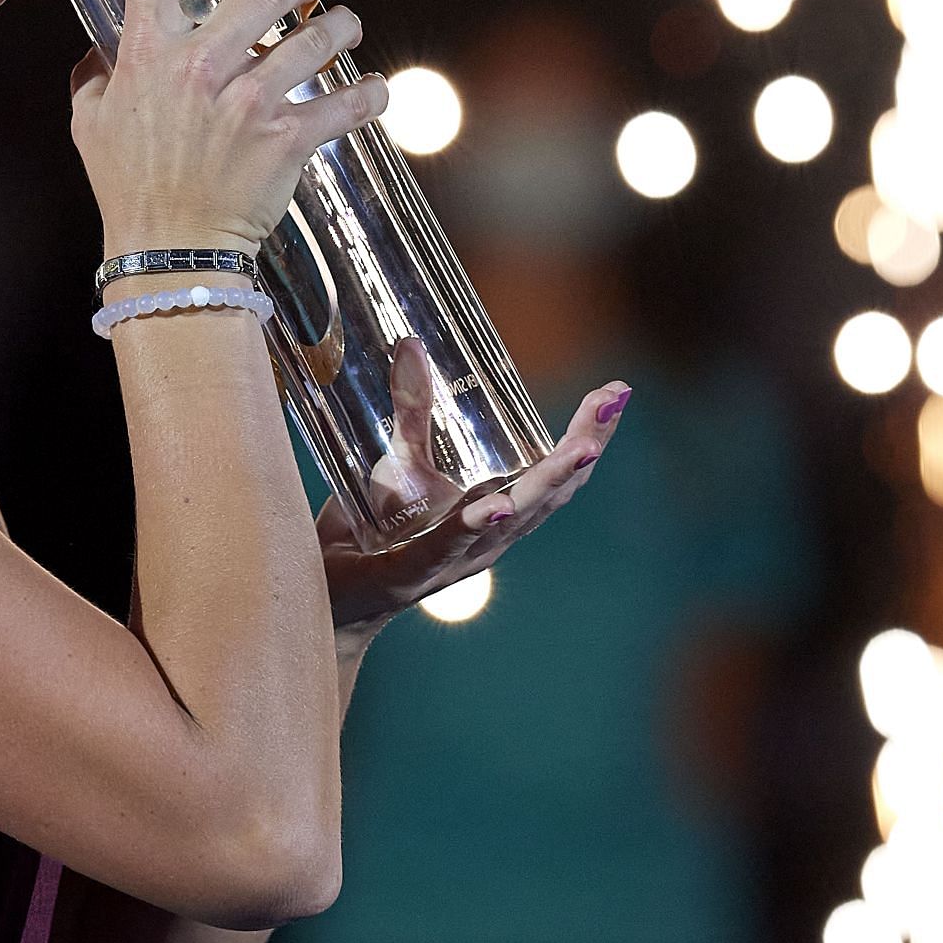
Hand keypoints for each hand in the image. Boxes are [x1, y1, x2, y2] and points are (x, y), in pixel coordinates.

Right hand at [69, 0, 389, 255]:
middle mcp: (199, 67)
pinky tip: (374, 91)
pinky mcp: (287, 138)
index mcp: (148, 53)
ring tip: (347, 27)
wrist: (170, 255)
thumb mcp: (90, 126)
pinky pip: (346, 102)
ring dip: (340, 28)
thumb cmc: (129, 188)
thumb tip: (101, 57)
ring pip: (315, 39)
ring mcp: (246, 101)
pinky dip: (369, 95)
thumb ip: (97, 79)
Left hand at [317, 337, 631, 636]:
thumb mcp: (400, 464)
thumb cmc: (373, 533)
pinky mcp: (408, 573)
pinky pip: (445, 546)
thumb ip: (411, 412)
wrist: (324, 597)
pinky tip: (497, 506)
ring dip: (547, 484)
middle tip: (611, 405)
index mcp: (493, 511)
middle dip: (582, 449)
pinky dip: (475, 526)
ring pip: (511, 520)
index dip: (589, 434)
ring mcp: (452, 559)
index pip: (552, 472)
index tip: (617, 392)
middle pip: (547, 494)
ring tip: (582, 450)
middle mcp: (486, 538)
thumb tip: (411, 344)